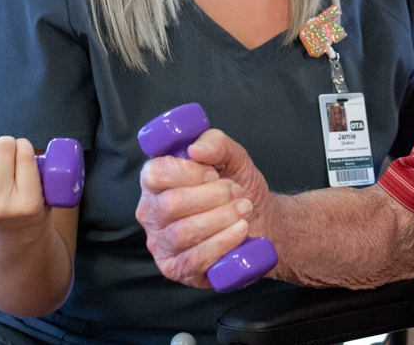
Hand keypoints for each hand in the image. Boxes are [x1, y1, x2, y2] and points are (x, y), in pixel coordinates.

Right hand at [136, 128, 268, 288]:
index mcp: (157, 181)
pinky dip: (222, 242)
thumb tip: (196, 149)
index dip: (188, 172)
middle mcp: (152, 212)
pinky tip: (240, 231)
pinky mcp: (175, 268)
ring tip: (244, 209)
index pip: (155, 173)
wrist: (261, 220)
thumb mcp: (232, 158)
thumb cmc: (238, 188)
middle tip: (236, 192)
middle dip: (213, 196)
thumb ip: (215, 143)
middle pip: (171, 204)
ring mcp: (161, 243)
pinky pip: (194, 259)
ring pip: (183, 232)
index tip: (213, 173)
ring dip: (222, 218)